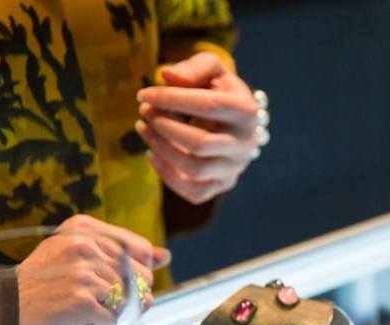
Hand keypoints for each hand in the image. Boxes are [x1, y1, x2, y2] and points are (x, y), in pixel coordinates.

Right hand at [16, 215, 169, 324]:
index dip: (137, 270)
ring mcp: (84, 274)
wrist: (4, 307)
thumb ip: (125, 254)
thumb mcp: (80, 257)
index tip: (111, 277)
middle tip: (88, 294)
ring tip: (77, 304)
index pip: (141, 250)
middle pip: (142, 278)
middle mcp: (85, 247)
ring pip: (128, 301)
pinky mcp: (81, 301)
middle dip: (125, 294)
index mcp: (84, 229)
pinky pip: (113, 320)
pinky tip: (73, 318)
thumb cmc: (45, 283)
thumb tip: (166, 256)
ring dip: (108, 310)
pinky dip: (97, 324)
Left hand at [135, 52, 259, 203]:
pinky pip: (194, 192)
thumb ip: (193, 67)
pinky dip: (167, 175)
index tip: (143, 95)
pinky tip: (152, 154)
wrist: (235, 121)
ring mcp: (235, 167)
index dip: (171, 99)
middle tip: (145, 112)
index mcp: (246, 112)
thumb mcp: (211, 69)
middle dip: (164, 127)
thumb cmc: (218, 90)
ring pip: (195, 169)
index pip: (208, 106)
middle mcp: (246, 143)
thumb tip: (167, 75)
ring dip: (161, 149)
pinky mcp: (224, 184)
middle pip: (200, 143)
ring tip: (143, 128)